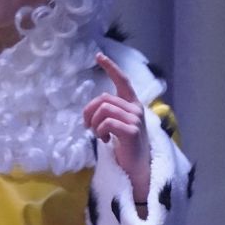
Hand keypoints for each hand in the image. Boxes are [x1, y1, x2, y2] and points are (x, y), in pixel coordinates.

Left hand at [85, 54, 153, 208]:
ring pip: (103, 109)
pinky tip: (104, 141)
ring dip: (94, 123)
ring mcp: (135, 120)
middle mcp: (136, 109)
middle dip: (89, 111)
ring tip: (97, 134)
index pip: (122, 81)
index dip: (111, 68)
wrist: (137, 169)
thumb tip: (93, 109)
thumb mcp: (118, 125)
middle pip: (103, 98)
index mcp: (133, 105)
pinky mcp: (131, 131)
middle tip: (86, 126)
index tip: (99, 56)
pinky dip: (99, 132)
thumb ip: (111, 112)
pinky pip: (106, 123)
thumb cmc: (126, 147)